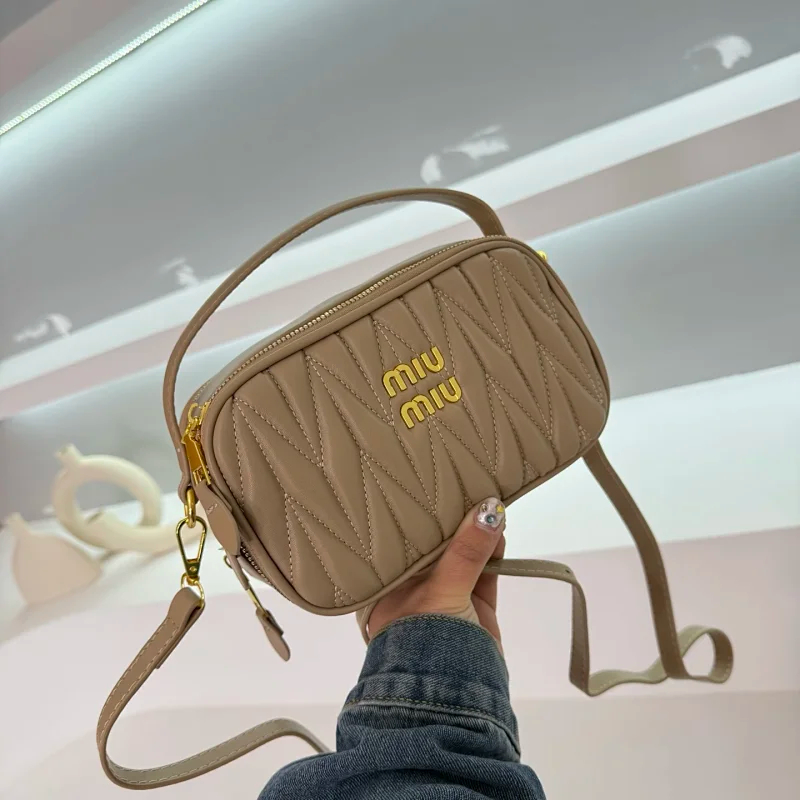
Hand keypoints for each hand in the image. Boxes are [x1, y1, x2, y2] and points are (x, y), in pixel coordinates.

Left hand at [366, 498, 506, 649]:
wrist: (453, 699)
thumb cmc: (425, 641)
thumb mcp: (442, 590)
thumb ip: (466, 551)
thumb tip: (488, 509)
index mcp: (391, 583)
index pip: (405, 540)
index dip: (421, 515)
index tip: (434, 485)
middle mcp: (416, 588)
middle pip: (439, 545)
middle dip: (456, 521)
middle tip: (469, 483)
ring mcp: (448, 597)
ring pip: (466, 556)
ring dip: (479, 533)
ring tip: (490, 500)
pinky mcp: (476, 608)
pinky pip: (486, 571)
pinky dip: (494, 551)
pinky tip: (499, 527)